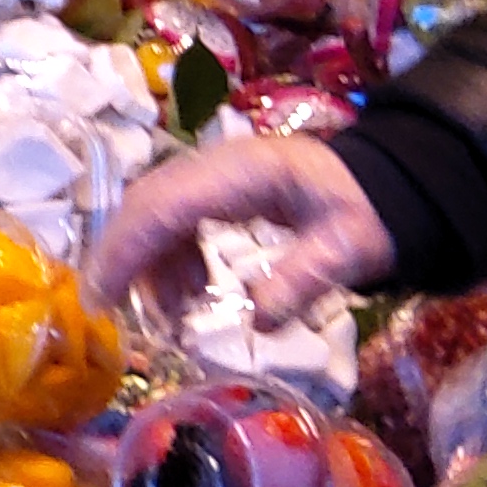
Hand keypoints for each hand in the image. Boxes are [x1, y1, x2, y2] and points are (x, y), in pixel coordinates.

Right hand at [90, 136, 394, 327]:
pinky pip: (173, 220)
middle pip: (146, 203)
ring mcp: (213, 175)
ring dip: (148, 264)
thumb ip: (303, 279)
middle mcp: (217, 165)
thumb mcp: (349, 250)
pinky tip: (189, 293)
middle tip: (105, 310)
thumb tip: (257, 321)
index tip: (101, 296)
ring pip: (153, 211)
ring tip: (171, 316)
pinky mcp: (216, 191)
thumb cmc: (366, 213)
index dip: (127, 250)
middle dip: (120, 257)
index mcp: (245, 173)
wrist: (385, 186)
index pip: (166, 205)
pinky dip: (168, 259)